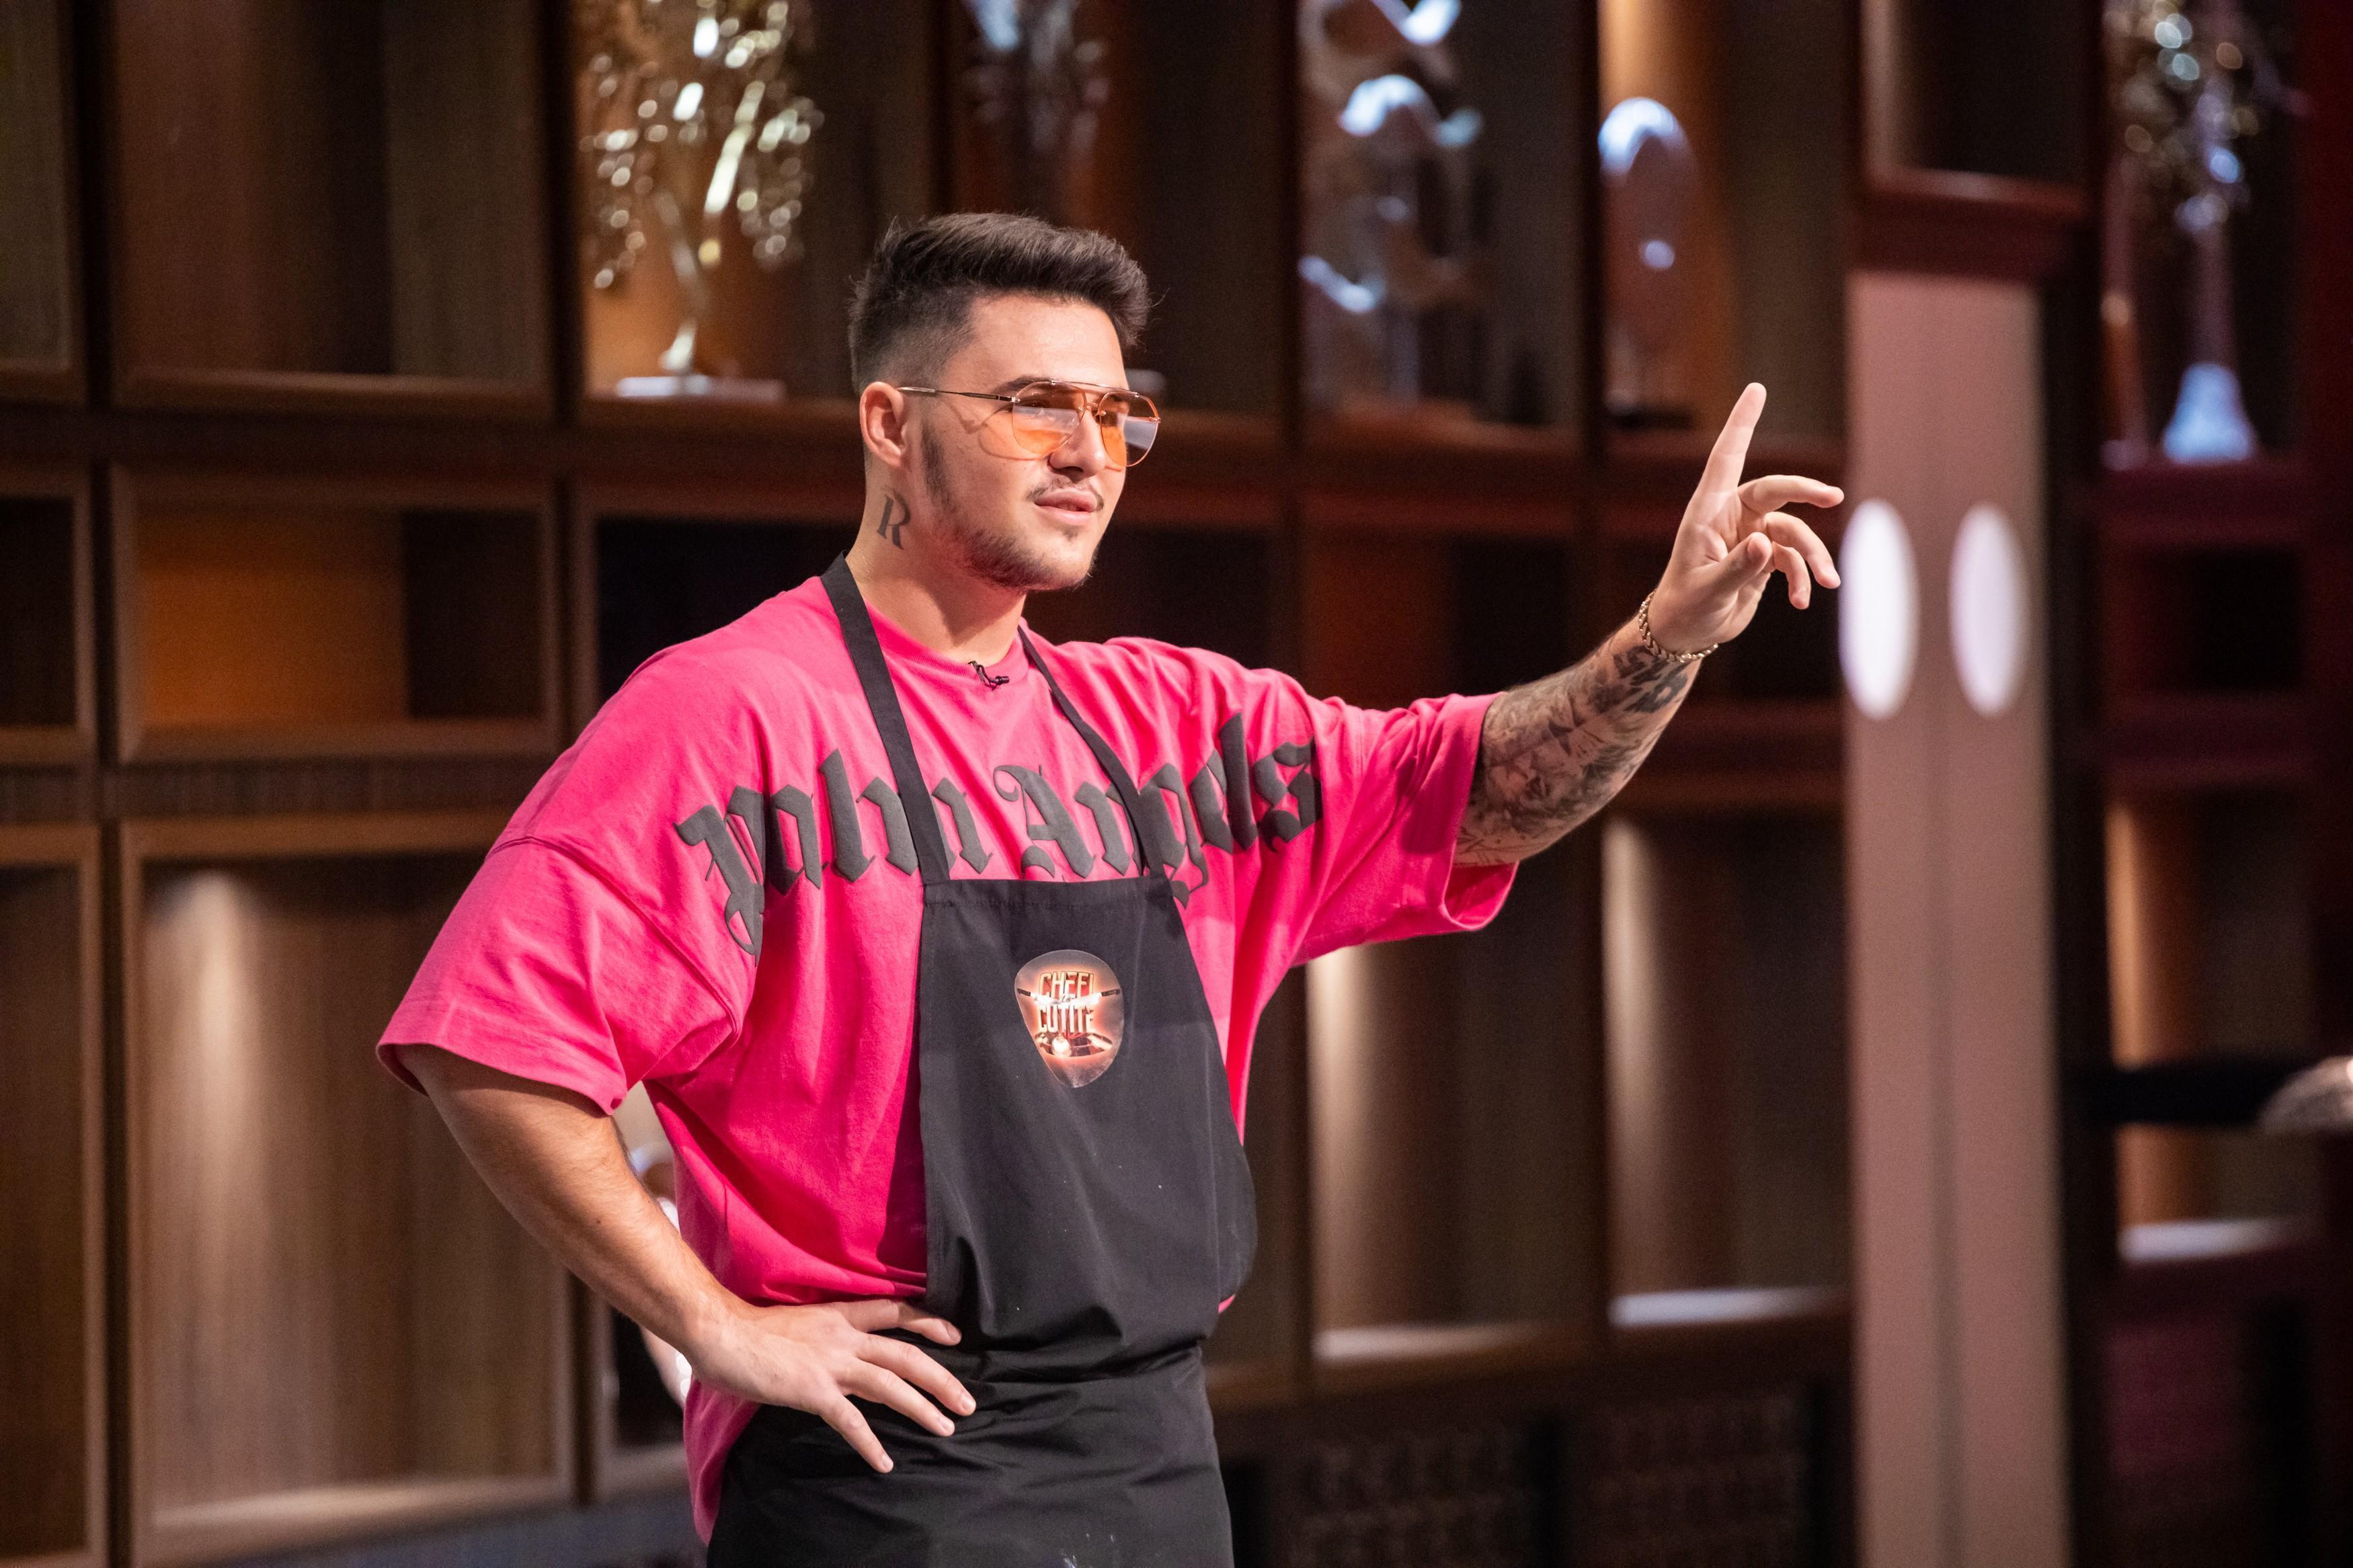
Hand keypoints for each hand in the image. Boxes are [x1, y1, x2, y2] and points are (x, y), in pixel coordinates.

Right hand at [687, 1296, 974, 1471]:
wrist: (721, 1332)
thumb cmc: (752, 1329)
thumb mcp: (802, 1325)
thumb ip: (828, 1340)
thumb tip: (849, 1359)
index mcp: (840, 1315)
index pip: (895, 1311)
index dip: (928, 1322)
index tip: (955, 1335)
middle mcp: (843, 1336)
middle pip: (906, 1354)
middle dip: (941, 1378)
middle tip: (968, 1402)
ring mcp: (830, 1363)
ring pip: (890, 1384)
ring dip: (922, 1408)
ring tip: (946, 1428)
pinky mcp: (813, 1390)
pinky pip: (850, 1420)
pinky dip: (870, 1443)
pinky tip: (884, 1462)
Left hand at [1644, 383, 1843, 651]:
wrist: (1686, 634)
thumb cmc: (1685, 607)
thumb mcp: (1708, 590)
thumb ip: (1737, 568)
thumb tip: (1765, 543)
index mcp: (1708, 512)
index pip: (1727, 457)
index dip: (1742, 422)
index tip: (1757, 388)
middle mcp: (1731, 517)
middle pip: (1776, 490)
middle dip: (1806, 492)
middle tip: (1835, 497)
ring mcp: (1750, 536)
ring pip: (1793, 532)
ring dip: (1812, 557)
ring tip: (1828, 581)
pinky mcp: (1763, 558)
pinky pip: (1793, 559)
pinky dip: (1803, 578)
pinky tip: (1803, 601)